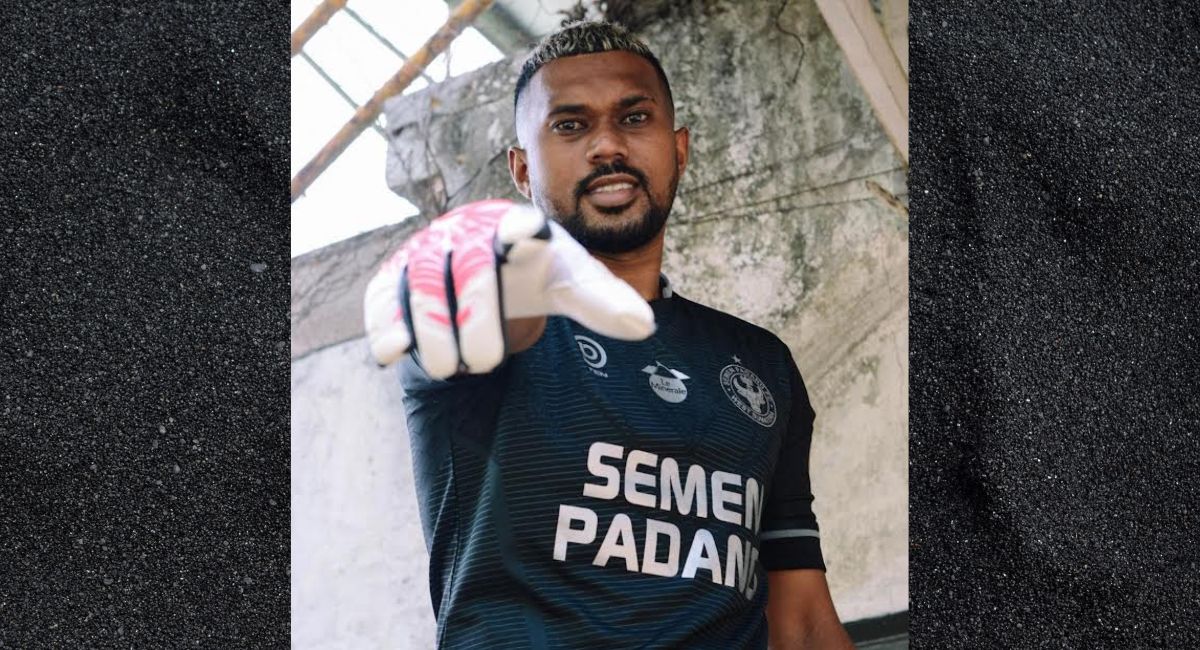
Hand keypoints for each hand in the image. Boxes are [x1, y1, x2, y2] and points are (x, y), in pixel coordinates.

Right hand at [363, 199, 654, 377]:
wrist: (485, 260)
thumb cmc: (535, 270)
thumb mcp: (571, 282)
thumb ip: (604, 301)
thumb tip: (646, 327)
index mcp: (518, 228)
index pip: (521, 226)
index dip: (523, 231)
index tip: (528, 232)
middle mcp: (468, 234)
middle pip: (469, 267)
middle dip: (474, 315)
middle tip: (486, 364)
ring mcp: (427, 253)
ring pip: (421, 282)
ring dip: (432, 328)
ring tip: (452, 370)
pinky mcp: (395, 278)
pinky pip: (383, 298)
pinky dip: (387, 324)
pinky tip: (393, 354)